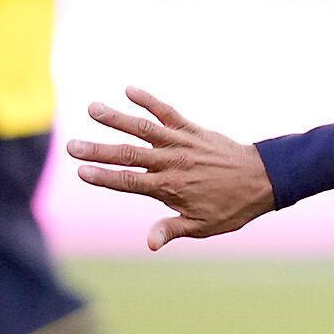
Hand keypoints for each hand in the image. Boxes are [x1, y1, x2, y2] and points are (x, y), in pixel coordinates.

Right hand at [66, 87, 275, 249]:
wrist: (263, 179)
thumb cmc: (231, 207)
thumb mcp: (203, 226)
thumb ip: (171, 230)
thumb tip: (149, 244)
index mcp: (169, 188)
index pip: (129, 182)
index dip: (103, 177)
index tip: (80, 172)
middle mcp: (171, 163)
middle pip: (128, 155)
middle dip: (98, 151)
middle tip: (70, 146)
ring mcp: (181, 143)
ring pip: (143, 129)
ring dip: (116, 118)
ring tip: (92, 109)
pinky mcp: (192, 129)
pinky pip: (168, 112)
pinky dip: (149, 100)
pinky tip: (129, 90)